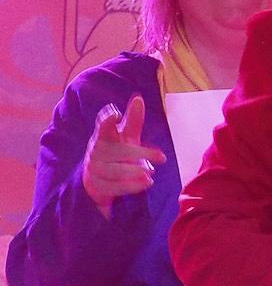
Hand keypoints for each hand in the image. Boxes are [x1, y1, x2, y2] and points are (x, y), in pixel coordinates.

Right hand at [82, 95, 166, 214]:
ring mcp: (94, 168)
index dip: (106, 120)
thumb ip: (133, 120)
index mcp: (103, 136)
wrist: (97, 181)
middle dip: (139, 154)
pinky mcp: (96, 185)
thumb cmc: (115, 152)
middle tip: (162, 158)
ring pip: (114, 170)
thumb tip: (138, 98)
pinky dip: (131, 186)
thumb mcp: (125, 136)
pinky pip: (114, 187)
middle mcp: (96, 151)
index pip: (102, 126)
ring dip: (134, 172)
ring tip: (150, 173)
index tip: (114, 113)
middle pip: (117, 151)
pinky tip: (146, 183)